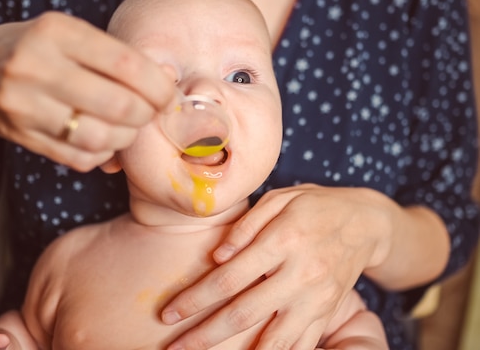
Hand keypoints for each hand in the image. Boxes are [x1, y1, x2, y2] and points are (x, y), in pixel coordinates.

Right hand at [0, 11, 174, 170]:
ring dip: (126, 138)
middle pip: (117, 104)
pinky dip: (102, 155)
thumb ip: (112, 54)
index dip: (157, 86)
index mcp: (54, 31)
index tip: (167, 95)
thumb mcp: (66, 34)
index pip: (124, 63)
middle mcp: (35, 66)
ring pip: (98, 137)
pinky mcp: (21, 135)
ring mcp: (24, 104)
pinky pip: (78, 157)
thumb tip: (167, 79)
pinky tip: (104, 142)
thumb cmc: (32, 50)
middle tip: (150, 113)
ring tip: (129, 128)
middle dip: (146, 114)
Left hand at [162, 184, 394, 349]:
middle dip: (204, 335)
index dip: (195, 299)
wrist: (367, 223)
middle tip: (174, 347)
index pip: (228, 278)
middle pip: (244, 314)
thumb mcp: (279, 199)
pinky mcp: (328, 314)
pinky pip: (301, 346)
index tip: (169, 313)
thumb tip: (216, 257)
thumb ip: (245, 226)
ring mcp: (317, 299)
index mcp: (283, 241)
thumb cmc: (314, 206)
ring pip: (273, 341)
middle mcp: (300, 275)